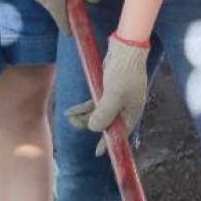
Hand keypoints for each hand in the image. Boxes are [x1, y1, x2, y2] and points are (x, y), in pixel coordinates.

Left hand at [65, 38, 148, 155]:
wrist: (127, 47)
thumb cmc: (124, 72)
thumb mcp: (113, 95)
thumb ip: (104, 113)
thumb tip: (93, 128)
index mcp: (132, 111)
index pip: (120, 132)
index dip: (109, 143)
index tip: (98, 153)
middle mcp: (125, 107)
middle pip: (107, 123)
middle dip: (90, 125)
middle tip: (74, 123)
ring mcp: (116, 98)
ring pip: (98, 113)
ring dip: (83, 116)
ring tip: (69, 116)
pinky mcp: (108, 89)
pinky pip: (94, 103)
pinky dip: (83, 107)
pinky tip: (71, 110)